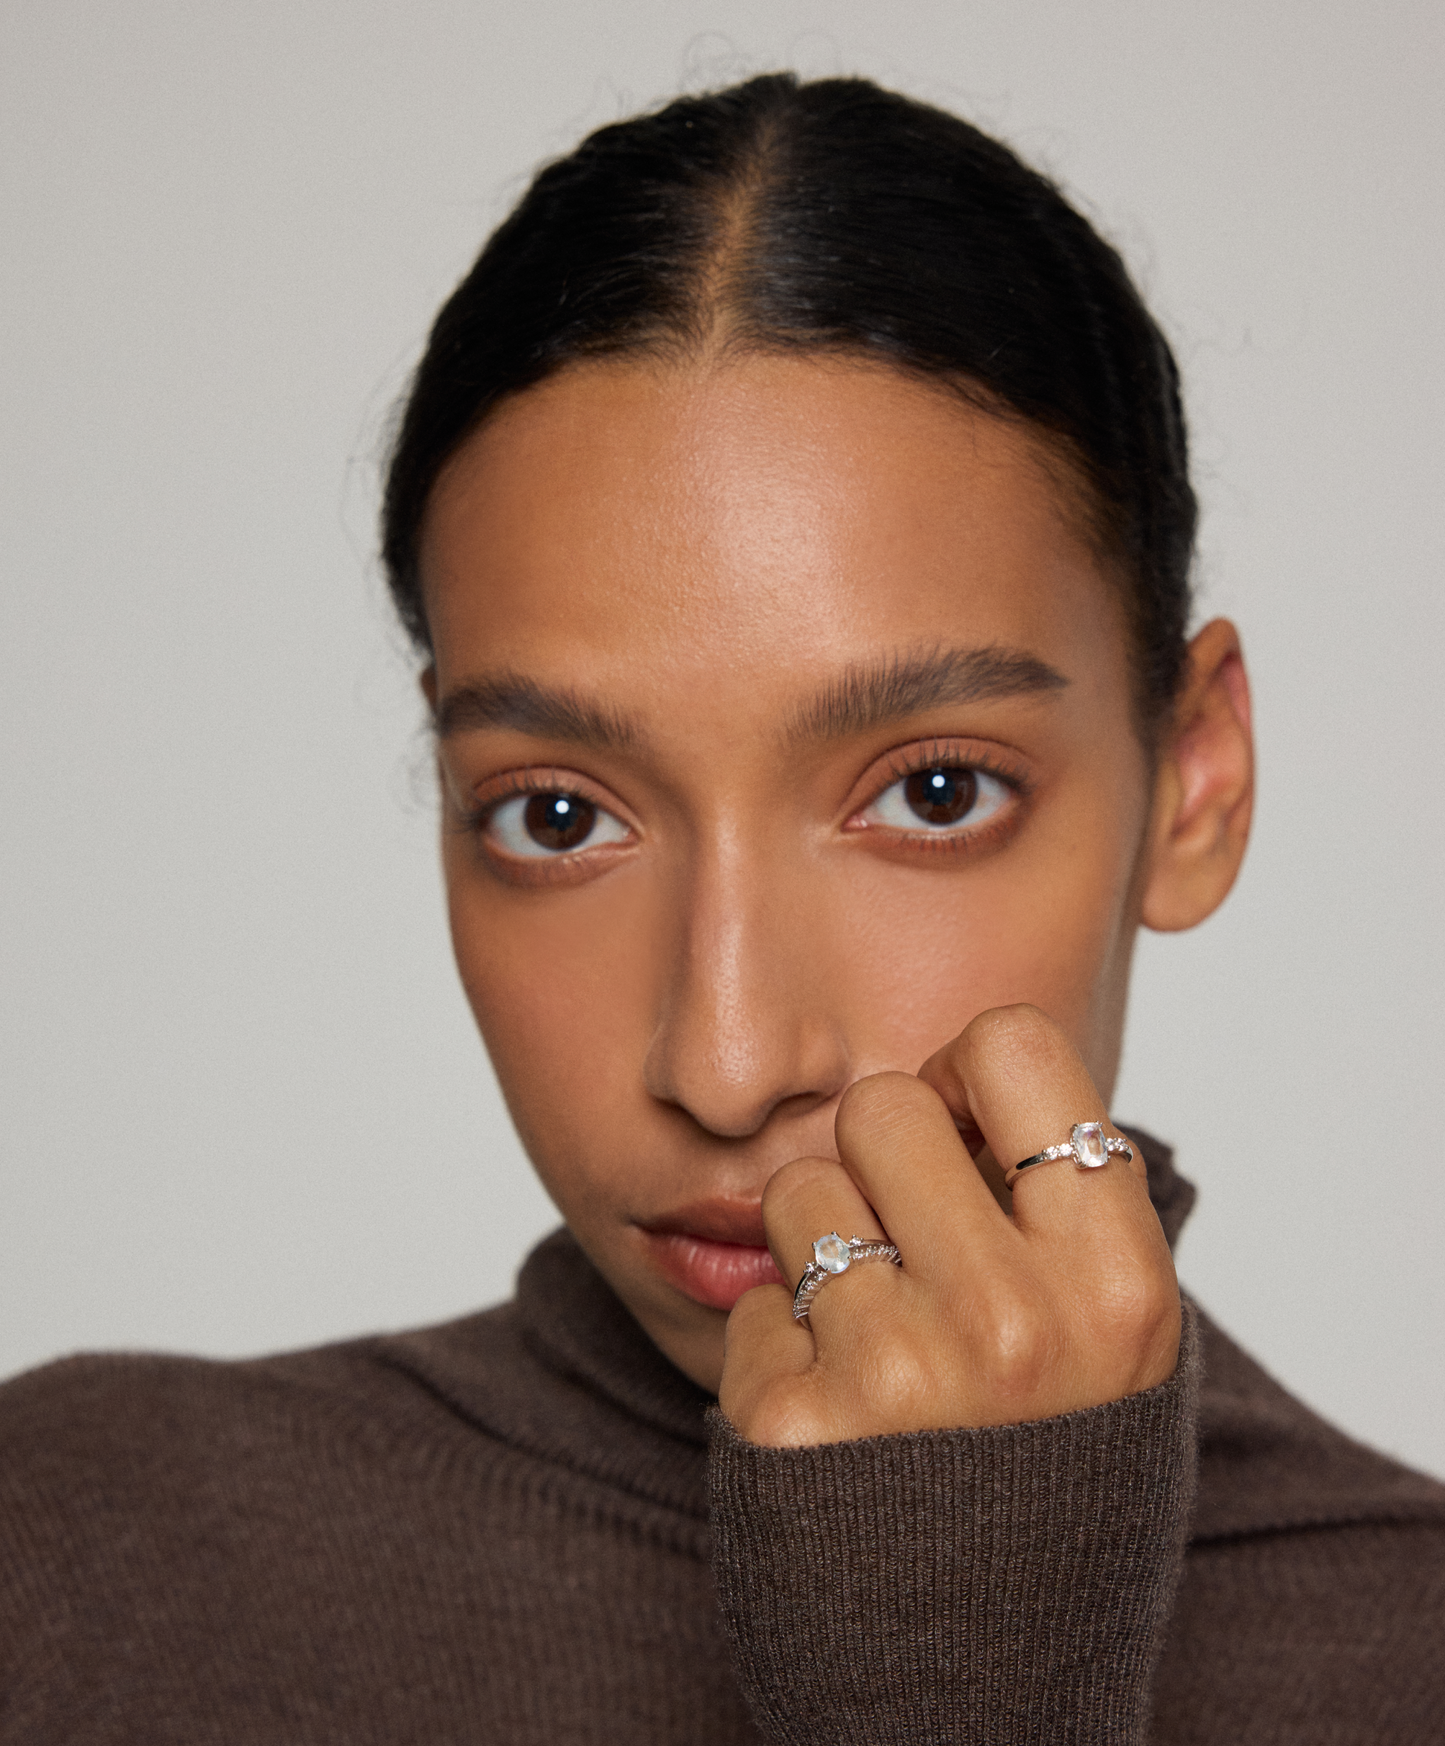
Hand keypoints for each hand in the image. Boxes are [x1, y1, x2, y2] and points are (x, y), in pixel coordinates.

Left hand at [718, 1004, 1180, 1446]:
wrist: (991, 1685)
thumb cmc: (1050, 1475)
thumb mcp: (1116, 1342)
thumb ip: (1058, 1209)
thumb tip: (958, 1073)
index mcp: (1117, 1283)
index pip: (1012, 1045)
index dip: (965, 1069)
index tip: (958, 1121)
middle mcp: (1014, 1322)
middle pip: (878, 1106)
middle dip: (875, 1158)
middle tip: (903, 1239)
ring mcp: (897, 1375)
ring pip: (797, 1193)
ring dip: (820, 1251)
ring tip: (876, 1341)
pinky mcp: (790, 1428)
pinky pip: (749, 1301)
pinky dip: (777, 1346)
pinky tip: (834, 1416)